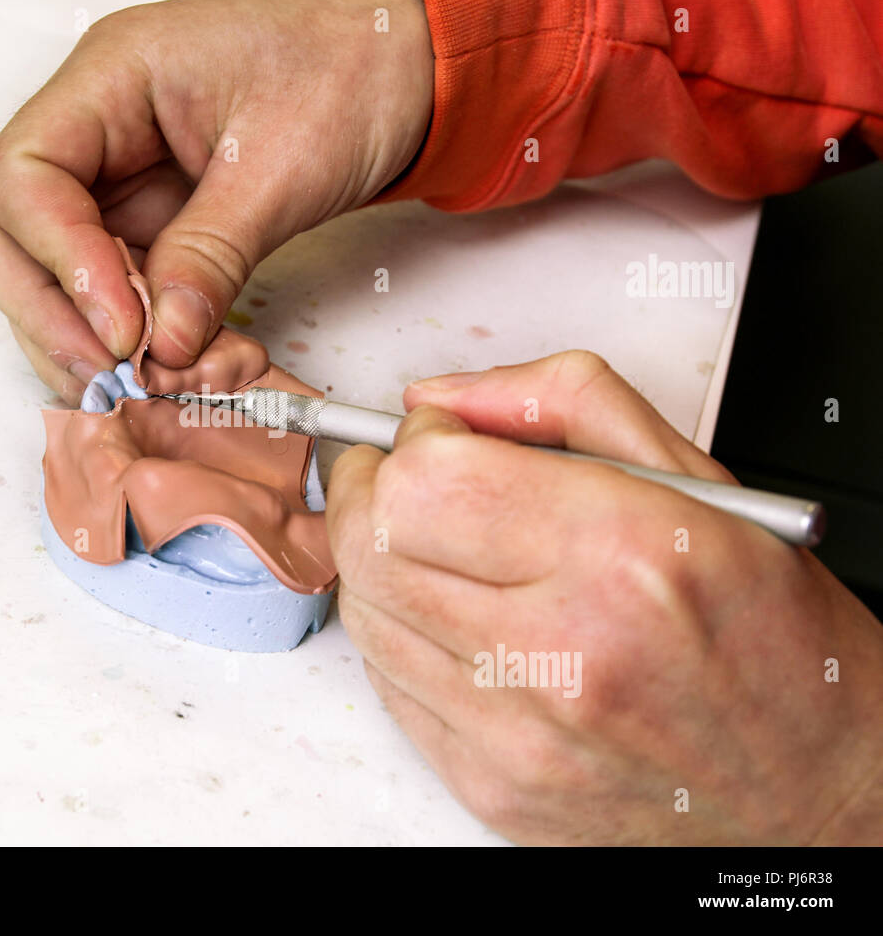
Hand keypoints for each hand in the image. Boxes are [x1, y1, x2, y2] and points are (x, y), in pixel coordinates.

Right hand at [0, 0, 432, 400]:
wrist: (397, 61)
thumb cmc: (346, 64)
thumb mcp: (283, 163)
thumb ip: (212, 254)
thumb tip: (163, 340)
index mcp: (111, 78)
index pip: (25, 176)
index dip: (58, 262)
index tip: (121, 327)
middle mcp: (95, 128)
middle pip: (1, 227)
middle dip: (45, 308)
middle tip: (109, 370)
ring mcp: (114, 178)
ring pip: (39, 267)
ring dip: (76, 333)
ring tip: (136, 380)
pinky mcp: (146, 221)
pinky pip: (104, 285)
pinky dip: (121, 334)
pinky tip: (158, 364)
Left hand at [326, 350, 882, 843]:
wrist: (820, 787)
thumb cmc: (771, 638)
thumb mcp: (700, 482)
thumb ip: (562, 403)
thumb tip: (443, 398)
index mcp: (622, 556)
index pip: (426, 480)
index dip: (416, 442)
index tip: (443, 438)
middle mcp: (564, 654)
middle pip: (372, 544)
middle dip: (374, 490)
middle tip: (414, 479)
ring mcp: (521, 734)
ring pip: (366, 613)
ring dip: (382, 562)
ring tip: (446, 549)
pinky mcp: (494, 786)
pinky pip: (388, 686)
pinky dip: (405, 636)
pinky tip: (461, 620)